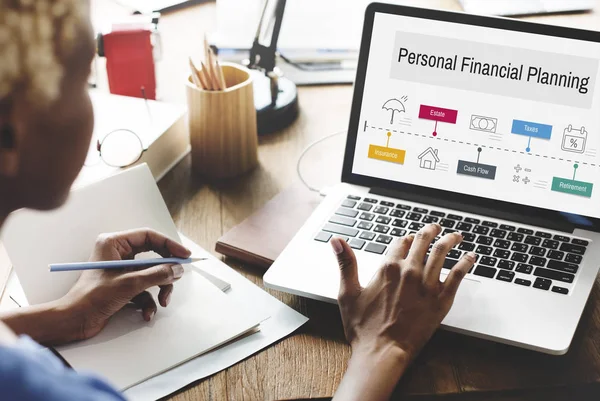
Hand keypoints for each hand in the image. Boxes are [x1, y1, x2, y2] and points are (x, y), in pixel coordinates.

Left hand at [60, 228, 190, 340]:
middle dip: (165, 271)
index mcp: (114, 243)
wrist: (74, 321)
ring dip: (159, 289)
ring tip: (162, 302)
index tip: (184, 255)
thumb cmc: (91, 298)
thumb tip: (177, 269)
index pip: (149, 236)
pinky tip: (147, 313)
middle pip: (153, 256)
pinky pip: (144, 288)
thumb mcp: (129, 284)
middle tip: (177, 278)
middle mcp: (118, 253)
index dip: (169, 245)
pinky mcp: (123, 285)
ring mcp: (121, 270)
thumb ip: (157, 274)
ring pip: (151, 274)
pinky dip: (149, 301)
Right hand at [331, 224, 475, 400]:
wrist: (382, 353)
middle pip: (423, 242)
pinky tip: (471, 257)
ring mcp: (427, 285)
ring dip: (450, 240)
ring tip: (455, 235)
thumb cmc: (363, 328)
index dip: (405, 238)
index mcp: (387, 268)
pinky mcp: (441, 300)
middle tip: (435, 228)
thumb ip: (346, 263)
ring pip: (442, 253)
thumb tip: (336, 240)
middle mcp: (409, 272)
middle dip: (430, 231)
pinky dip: (465, 263)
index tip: (408, 238)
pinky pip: (458, 275)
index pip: (400, 242)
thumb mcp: (348, 293)